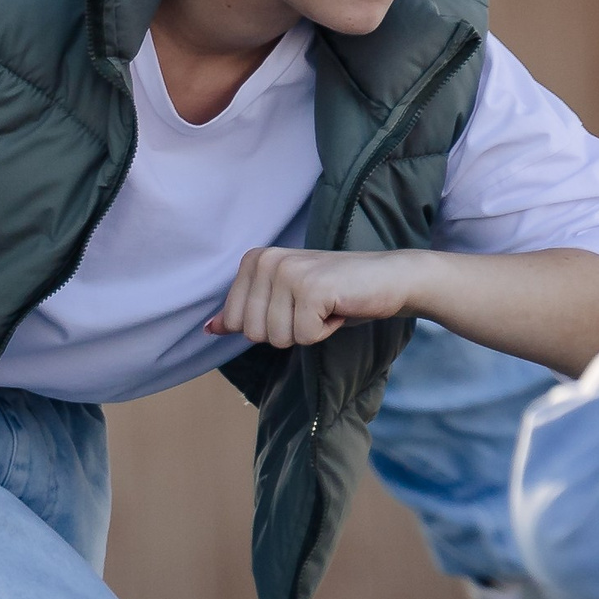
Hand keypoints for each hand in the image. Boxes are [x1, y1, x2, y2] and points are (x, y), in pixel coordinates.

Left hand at [204, 247, 429, 347]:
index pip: (236, 321)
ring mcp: (288, 272)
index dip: (270, 325)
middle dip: (288, 332)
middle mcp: (266, 260)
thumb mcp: (284, 299)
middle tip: (314, 307)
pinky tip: (338, 308)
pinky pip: (304, 337)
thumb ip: (246, 311)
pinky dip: (325, 332)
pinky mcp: (311, 288)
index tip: (296, 305)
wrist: (389, 278)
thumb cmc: (337, 292)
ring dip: (308, 332)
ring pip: (278, 338)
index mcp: (254, 260)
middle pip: (254, 334)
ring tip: (326, 306)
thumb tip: (209, 329)